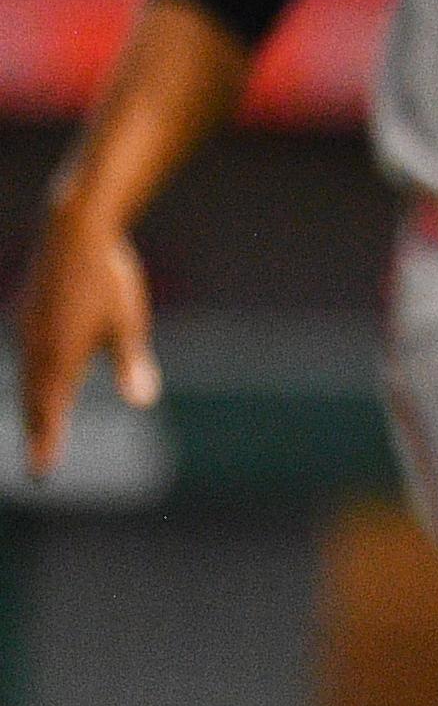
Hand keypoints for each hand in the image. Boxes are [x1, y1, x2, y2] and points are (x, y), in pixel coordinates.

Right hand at [15, 216, 156, 477]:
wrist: (74, 231)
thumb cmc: (109, 277)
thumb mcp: (128, 322)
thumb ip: (132, 363)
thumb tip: (143, 402)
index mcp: (60, 355)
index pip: (51, 411)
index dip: (46, 443)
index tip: (42, 473)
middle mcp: (37, 347)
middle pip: (34, 400)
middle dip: (39, 432)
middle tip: (40, 465)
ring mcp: (28, 329)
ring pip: (28, 377)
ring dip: (33, 406)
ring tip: (38, 430)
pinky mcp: (28, 314)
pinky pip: (27, 356)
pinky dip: (32, 378)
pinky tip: (37, 381)